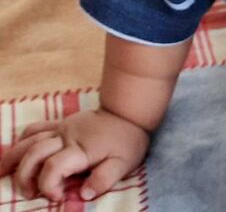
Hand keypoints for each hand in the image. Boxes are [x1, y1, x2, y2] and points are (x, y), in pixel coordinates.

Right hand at [0, 107, 149, 201]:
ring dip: (14, 157)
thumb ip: (104, 179)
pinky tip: (16, 152)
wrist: (128, 112)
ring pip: (29, 139)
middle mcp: (66, 136)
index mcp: (80, 149)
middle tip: (30, 194)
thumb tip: (83, 195)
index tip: (57, 197)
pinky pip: (36, 128)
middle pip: (34, 153)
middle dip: (25, 176)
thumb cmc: (127, 140)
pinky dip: (22, 140)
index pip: (54, 166)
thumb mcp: (124, 163)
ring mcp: (61, 128)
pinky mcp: (61, 123)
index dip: (49, 185)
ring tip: (3, 174)